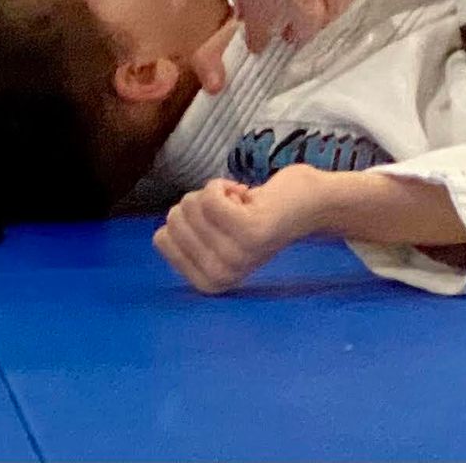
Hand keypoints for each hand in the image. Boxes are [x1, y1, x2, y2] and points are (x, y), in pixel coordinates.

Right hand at [154, 164, 333, 294]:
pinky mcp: (248, 232)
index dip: (184, 217)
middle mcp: (219, 275)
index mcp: (208, 281)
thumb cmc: (255, 215)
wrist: (305, 205)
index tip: (213, 221)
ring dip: (213, 192)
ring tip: (241, 204)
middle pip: (174, 218)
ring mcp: (234, 256)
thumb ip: (187, 242)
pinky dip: (221, 184)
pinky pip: (209, 197)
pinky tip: (244, 193)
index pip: (161, 238)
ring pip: (190, 205)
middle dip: (197, 201)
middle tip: (230, 210)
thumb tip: (160, 237)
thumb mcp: (215, 238)